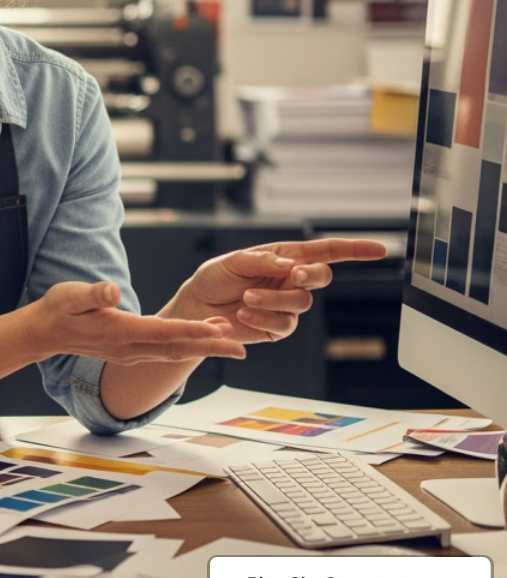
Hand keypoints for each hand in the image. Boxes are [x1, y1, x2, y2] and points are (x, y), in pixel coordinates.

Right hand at [20, 280, 246, 363]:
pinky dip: (186, 348)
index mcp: (119, 331)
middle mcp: (128, 347)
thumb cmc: (58, 309)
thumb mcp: (71, 294)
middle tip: (241, 348)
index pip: (163, 331)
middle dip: (210, 348)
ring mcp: (129, 353)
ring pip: (173, 353)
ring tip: (230, 342)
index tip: (219, 328)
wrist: (45, 332)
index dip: (193, 329)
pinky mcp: (129, 352)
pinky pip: (164, 353)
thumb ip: (93, 293)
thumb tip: (111, 290)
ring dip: (202, 349)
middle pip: (176, 349)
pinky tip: (199, 342)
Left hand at [161, 238, 388, 343]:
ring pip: (301, 302)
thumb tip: (290, 266)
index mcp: (285, 257)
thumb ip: (262, 261)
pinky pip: (284, 324)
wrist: (196, 308)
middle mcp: (290, 280)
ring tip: (246, 297)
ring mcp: (286, 305)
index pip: (326, 252)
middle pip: (321, 277)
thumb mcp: (233, 262)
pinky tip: (244, 313)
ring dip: (274, 299)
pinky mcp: (277, 328)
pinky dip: (264, 318)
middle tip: (291, 275)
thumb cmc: (215, 278)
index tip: (380, 250)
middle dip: (310, 275)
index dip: (354, 250)